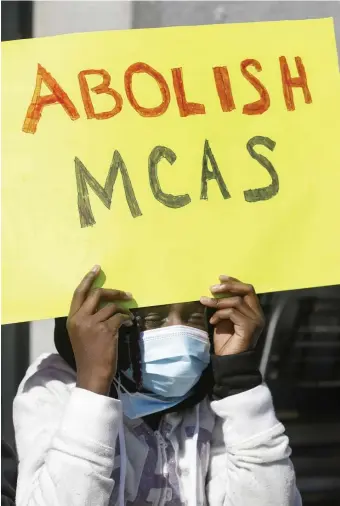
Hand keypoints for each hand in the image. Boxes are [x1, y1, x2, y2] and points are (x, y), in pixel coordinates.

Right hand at [67, 265, 132, 394]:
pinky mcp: (106, 330)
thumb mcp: (80, 334)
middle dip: (113, 291)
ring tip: (128, 315)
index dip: (88, 279)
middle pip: (97, 294)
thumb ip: (87, 318)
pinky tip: (129, 323)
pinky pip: (120, 317)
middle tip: (126, 294)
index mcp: (72, 319)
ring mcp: (93, 324)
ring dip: (123, 309)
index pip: (79, 293)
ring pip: (112, 307)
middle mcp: (80, 319)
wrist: (93, 373)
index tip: (97, 268)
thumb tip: (104, 304)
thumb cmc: (88, 355)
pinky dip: (127, 318)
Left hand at [200, 275, 263, 355]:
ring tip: (205, 303)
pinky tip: (213, 321)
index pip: (247, 289)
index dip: (234, 281)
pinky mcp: (249, 328)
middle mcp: (258, 314)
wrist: (228, 362)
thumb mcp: (223, 318)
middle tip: (212, 288)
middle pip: (247, 290)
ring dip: (218, 301)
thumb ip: (224, 305)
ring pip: (236, 301)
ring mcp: (255, 321)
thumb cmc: (226, 341)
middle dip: (229, 286)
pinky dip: (220, 314)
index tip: (220, 277)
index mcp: (254, 311)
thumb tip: (215, 289)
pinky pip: (232, 313)